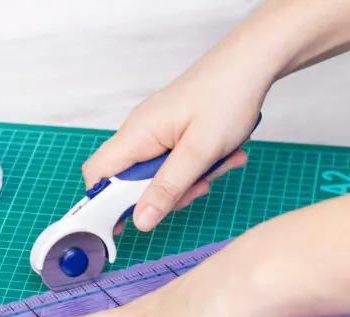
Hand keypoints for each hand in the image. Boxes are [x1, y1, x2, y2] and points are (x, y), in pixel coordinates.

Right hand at [83, 53, 267, 233]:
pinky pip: (172, 160)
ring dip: (186, 180)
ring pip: (155, 173)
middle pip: (129, 180)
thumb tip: (139, 222)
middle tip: (197, 187)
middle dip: (162, 193)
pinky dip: (194, 166)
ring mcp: (154, 131)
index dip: (104, 203)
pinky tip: (221, 157)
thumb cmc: (227, 96)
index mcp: (136, 134)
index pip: (97, 174)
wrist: (252, 61)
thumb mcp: (200, 153)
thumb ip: (167, 189)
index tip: (125, 224)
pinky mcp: (170, 131)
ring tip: (218, 166)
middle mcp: (138, 132)